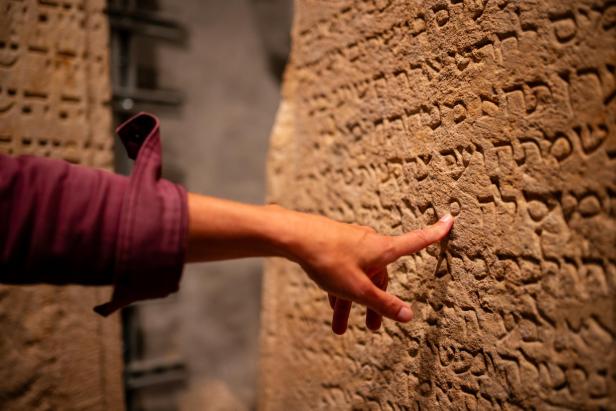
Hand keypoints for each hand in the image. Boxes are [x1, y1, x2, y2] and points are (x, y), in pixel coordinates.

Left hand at [277, 209, 453, 333]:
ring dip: (352, 301)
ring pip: (358, 276)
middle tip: (372, 329)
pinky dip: (341, 287)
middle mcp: (370, 242)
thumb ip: (383, 304)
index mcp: (383, 249)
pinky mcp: (335, 243)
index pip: (416, 241)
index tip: (449, 220)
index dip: (434, 234)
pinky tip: (330, 303)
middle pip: (380, 275)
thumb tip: (410, 316)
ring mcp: (351, 242)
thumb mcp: (358, 289)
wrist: (295, 237)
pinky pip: (344, 269)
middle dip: (376, 302)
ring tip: (340, 327)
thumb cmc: (329, 260)